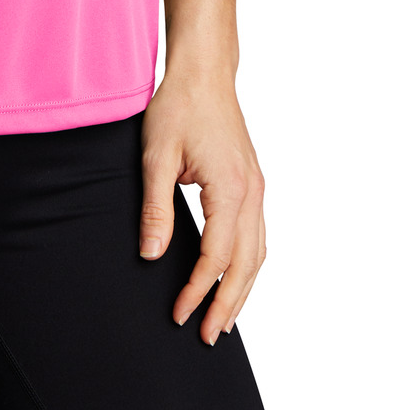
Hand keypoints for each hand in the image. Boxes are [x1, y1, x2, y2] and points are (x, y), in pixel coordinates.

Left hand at [138, 69, 266, 345]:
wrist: (204, 72)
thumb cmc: (178, 106)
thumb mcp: (156, 157)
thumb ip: (156, 209)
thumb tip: (151, 255)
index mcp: (231, 189)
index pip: (215, 256)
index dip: (197, 290)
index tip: (180, 315)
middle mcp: (252, 193)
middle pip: (246, 264)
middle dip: (228, 304)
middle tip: (209, 337)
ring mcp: (258, 188)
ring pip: (258, 253)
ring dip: (243, 289)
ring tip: (225, 320)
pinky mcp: (254, 183)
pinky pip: (258, 235)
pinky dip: (249, 264)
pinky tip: (235, 277)